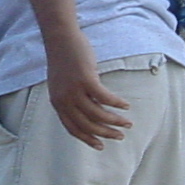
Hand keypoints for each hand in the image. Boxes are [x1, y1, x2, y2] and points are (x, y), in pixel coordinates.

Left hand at [44, 30, 131, 148]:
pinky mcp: (86, 80)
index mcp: (58, 103)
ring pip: (98, 114)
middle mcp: (65, 100)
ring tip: (127, 123)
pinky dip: (117, 104)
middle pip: (88, 125)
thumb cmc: (64, 60)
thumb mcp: (62, 84)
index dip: (88, 139)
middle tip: (120, 136)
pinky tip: (125, 106)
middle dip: (106, 133)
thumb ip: (71, 99)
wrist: (60, 39)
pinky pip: (105, 98)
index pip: (73, 129)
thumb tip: (91, 112)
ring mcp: (75, 90)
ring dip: (115, 121)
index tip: (101, 146)